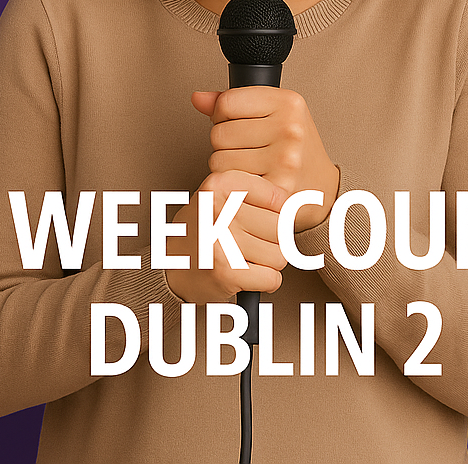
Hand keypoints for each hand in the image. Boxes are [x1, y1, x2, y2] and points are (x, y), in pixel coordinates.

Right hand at [165, 169, 287, 303]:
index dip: (278, 214)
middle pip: (281, 227)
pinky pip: (272, 278)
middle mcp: (218, 208)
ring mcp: (221, 240)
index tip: (262, 221)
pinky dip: (265, 282)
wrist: (168, 267)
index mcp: (219, 183)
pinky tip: (247, 276)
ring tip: (248, 259)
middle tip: (253, 244)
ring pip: (280, 254)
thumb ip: (255, 193)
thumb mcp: (221, 197)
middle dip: (275, 241)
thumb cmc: (204, 230)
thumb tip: (299, 202)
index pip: (278, 197)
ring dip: (270, 263)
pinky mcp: (226, 271)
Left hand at [192, 87, 339, 231]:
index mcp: (288, 103)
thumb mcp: (272, 113)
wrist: (322, 187)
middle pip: (219, 133)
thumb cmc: (293, 147)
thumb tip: (198, 98)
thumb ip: (232, 102)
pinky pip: (229, 183)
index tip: (235, 122)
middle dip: (224, 143)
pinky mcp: (276, 188)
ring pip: (219, 160)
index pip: (226, 102)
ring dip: (226, 165)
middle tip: (246, 148)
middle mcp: (289, 129)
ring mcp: (285, 160)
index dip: (221, 114)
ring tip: (249, 164)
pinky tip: (250, 180)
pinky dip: (232, 184)